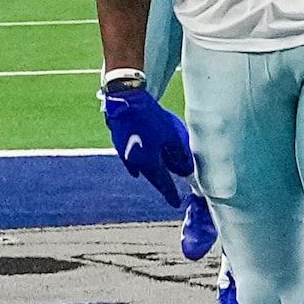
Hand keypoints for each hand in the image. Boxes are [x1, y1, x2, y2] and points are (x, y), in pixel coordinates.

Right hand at [100, 74, 194, 207]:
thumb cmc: (151, 117)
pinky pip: (131, 159)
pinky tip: (138, 167)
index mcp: (148, 163)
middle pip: (152, 176)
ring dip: (151, 171)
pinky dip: (138, 163)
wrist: (125, 100)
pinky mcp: (118, 143)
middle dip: (161, 182)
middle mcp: (135, 162)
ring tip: (158, 175)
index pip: (163, 183)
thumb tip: (185, 168)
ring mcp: (124, 153)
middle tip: (168, 189)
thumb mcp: (172, 135)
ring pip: (141, 167)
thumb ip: (179, 154)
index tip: (176, 203)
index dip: (170, 193)